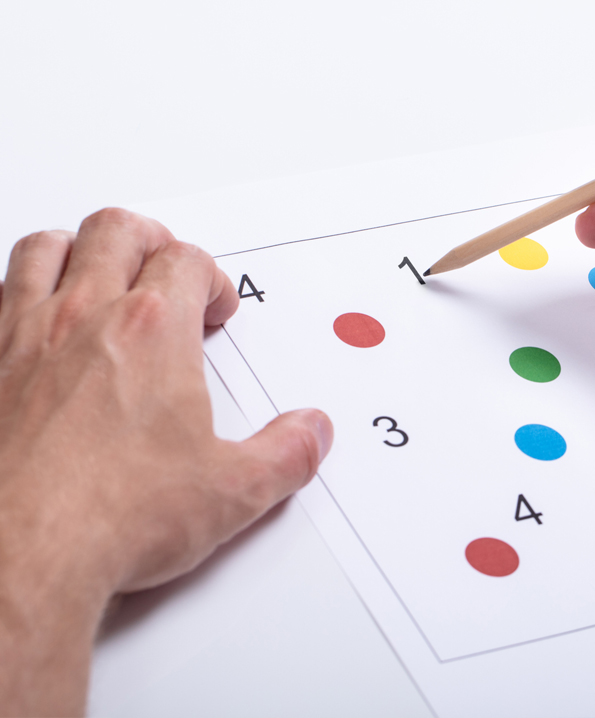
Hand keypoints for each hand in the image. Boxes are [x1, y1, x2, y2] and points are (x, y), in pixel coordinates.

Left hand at [0, 209, 331, 715]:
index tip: (215, 307)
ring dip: (78, 248)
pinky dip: (18, 292)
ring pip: (46, 248)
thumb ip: (285, 454)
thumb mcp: (231, 492)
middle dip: (149, 239)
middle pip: (117, 231)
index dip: (211, 277)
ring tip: (97, 269)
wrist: (18, 551)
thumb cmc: (106, 514)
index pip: (187, 261)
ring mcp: (22, 337)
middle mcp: (84, 319)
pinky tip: (32, 320)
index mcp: (153, 332)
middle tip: (164, 262)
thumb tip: (310, 432)